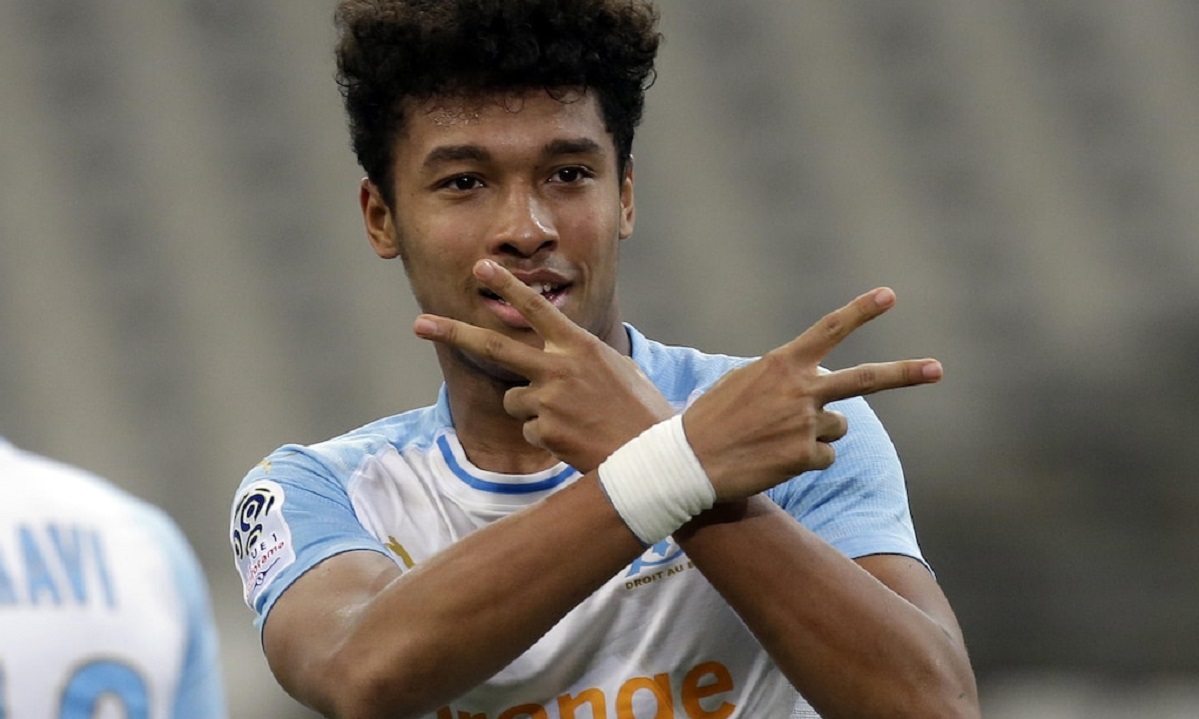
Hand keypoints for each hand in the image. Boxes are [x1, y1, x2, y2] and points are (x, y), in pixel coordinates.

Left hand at [413, 259, 672, 472]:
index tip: (482, 266)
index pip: (536, 308)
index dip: (507, 285)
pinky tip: (575, 441)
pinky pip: (530, 431)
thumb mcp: (618, 370)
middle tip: (420, 323)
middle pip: (494, 347)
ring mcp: (549, 399)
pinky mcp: (544, 431)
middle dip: (453, 332)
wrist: (653, 456)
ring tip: (573, 421)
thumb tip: (561, 358)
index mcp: (579, 346)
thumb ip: (582, 359)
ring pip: (515, 401)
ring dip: (534, 412)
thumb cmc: (642, 412)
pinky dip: (547, 438)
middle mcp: (559, 367)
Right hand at [683, 287, 941, 500]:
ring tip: (776, 440)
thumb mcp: (740, 384)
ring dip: (816, 434)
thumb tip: (815, 386)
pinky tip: (775, 461)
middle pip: (865, 379)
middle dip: (905, 373)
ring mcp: (806, 423)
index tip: (888, 295)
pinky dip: (805, 461)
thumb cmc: (708, 421)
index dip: (860, 311)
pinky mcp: (805, 455)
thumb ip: (781, 378)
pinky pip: (824, 457)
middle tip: (937, 369)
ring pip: (837, 427)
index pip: (829, 330)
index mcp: (782, 364)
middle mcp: (801, 389)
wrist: (687, 461)